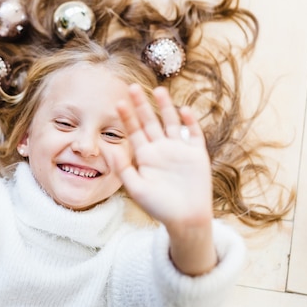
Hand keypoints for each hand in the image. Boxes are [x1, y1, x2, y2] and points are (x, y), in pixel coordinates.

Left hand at [111, 84, 216, 274]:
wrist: (186, 219)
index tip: (118, 102)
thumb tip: (109, 149)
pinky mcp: (196, 154)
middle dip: (142, 106)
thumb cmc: (159, 207)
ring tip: (158, 90)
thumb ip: (123, 169)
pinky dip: (190, 122)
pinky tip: (184, 111)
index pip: (134, 132)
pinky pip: (193, 134)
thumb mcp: (136, 189)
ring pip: (171, 123)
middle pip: (150, 122)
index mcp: (145, 156)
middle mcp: (161, 149)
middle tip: (132, 87)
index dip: (126, 117)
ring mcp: (179, 150)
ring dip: (165, 107)